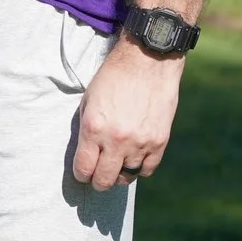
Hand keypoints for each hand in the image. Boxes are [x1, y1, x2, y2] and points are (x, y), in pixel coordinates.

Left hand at [71, 35, 184, 190]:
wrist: (147, 60)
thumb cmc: (114, 77)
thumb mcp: (89, 100)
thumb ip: (87, 130)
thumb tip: (86, 156)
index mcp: (94, 128)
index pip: (84, 169)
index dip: (81, 174)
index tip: (83, 172)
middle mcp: (116, 140)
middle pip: (104, 181)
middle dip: (98, 181)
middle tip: (99, 173)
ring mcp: (140, 142)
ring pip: (127, 177)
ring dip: (120, 173)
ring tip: (118, 163)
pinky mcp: (159, 141)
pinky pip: (148, 169)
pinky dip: (140, 167)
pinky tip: (135, 158)